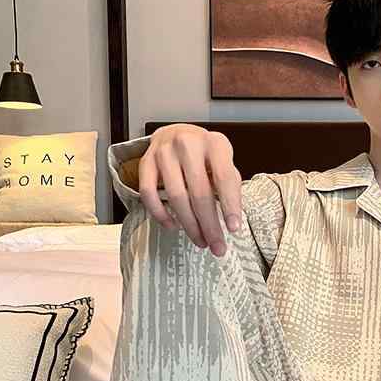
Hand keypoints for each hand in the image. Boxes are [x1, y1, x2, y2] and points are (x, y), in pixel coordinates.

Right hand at [138, 123, 242, 256]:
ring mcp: (164, 152)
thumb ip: (229, 185)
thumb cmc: (205, 155)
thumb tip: (231, 220)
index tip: (234, 229)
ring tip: (200, 241)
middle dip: (209, 225)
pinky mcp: (145, 161)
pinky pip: (149, 193)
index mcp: (214, 143)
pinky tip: (173, 226)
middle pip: (199, 192)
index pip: (224, 178)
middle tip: (217, 247)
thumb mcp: (224, 162)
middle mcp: (188, 144)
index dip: (230, 205)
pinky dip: (160, 214)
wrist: (176, 134)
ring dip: (189, 225)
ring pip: (176, 196)